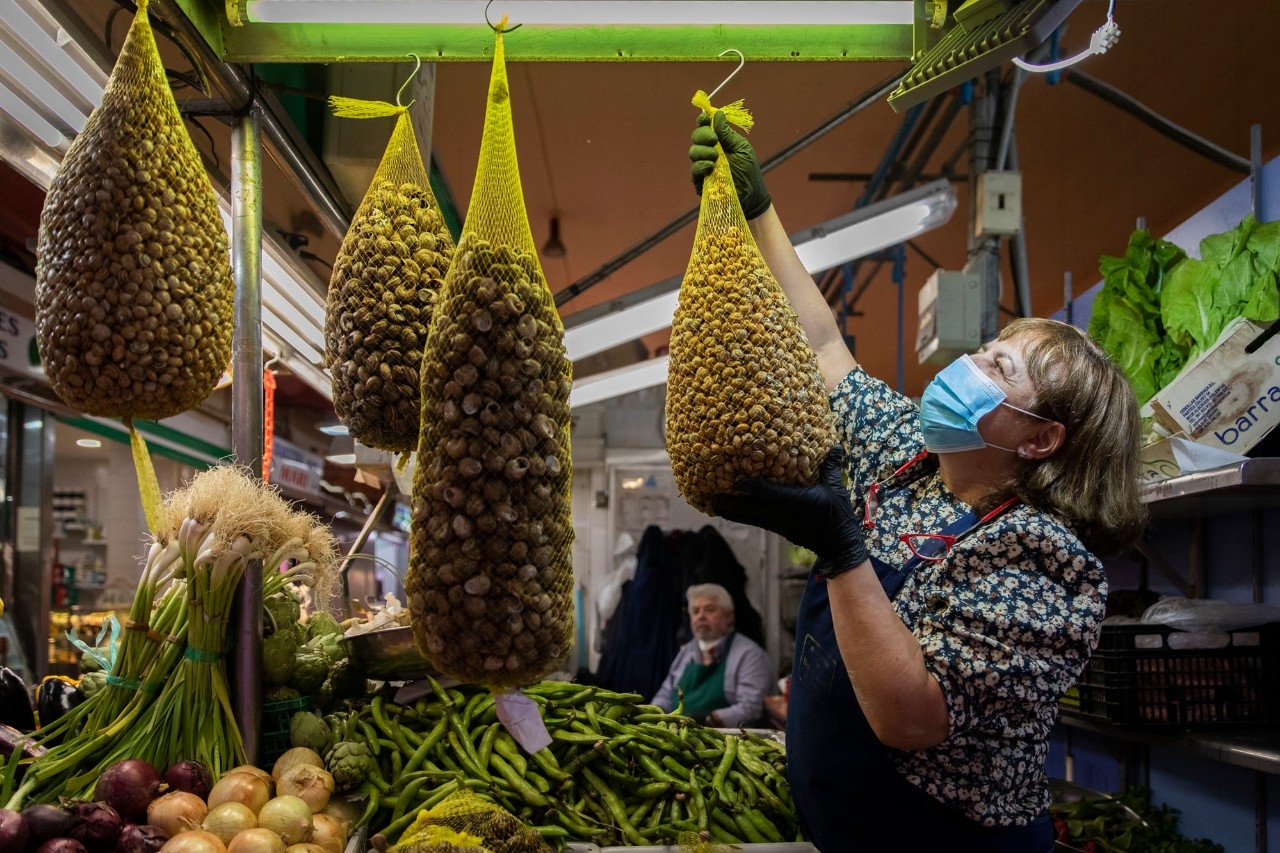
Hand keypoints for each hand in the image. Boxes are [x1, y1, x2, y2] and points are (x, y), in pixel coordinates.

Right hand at [689, 110, 772, 219]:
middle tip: (714, 140)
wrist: (751, 197)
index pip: (706, 127)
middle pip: (696, 137)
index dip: (703, 120)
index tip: (705, 118)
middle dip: (703, 135)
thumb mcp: (741, 149)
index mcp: (719, 141)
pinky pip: (694, 169)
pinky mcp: (700, 180)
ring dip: (703, 151)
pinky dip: (701, 165)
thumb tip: (718, 114)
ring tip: (716, 157)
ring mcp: (703, 166)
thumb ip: (728, 134)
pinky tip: (711, 167)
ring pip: (693, 151)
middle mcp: (709, 151)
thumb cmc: (749, 172)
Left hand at [713, 447, 867, 577]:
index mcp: (795, 502)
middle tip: (712, 497)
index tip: (737, 480)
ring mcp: (778, 523)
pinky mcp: (778, 529)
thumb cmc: (837, 514)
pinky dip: (742, 516)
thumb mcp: (836, 488)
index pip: (769, 493)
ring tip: (714, 504)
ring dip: (731, 511)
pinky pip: (755, 521)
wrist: (838, 544)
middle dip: (731, 503)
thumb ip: (831, 467)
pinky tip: (731, 511)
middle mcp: (782, 514)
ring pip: (749, 518)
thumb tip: (837, 446)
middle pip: (750, 509)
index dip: (753, 486)